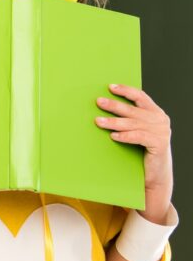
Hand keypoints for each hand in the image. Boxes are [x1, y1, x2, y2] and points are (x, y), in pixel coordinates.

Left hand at [95, 84, 172, 223]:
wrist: (155, 174)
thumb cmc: (141, 150)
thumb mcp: (136, 130)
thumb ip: (129, 119)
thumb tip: (104, 105)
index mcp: (156, 113)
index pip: (140, 96)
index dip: (126, 91)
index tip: (110, 87)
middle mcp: (160, 120)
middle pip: (133, 110)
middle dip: (114, 105)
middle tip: (98, 101)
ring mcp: (162, 132)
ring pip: (133, 123)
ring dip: (114, 122)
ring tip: (98, 121)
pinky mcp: (159, 144)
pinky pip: (139, 137)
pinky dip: (125, 136)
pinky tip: (113, 136)